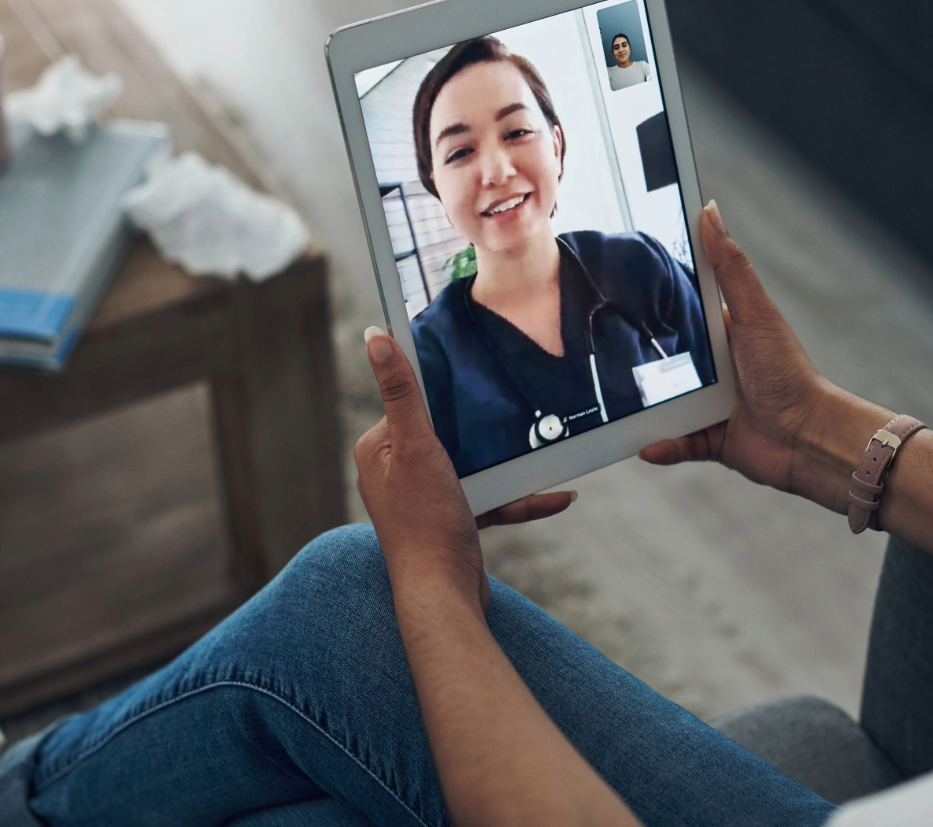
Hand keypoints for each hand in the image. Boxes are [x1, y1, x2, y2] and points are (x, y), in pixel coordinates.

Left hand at [355, 327, 575, 611]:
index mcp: (379, 448)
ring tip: (547, 446)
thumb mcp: (417, 447)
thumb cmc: (425, 524)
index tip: (481, 367)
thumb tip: (375, 337)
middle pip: (448, 429)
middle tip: (522, 405)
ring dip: (511, 461)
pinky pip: (491, 496)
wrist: (444, 596)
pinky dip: (521, 496)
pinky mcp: (454, 518)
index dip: (445, 386)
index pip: (412, 400)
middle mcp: (397, 470)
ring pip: (476, 463)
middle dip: (486, 424)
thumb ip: (402, 392)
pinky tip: (557, 495)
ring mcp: (426, 496)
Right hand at [639, 202, 890, 511]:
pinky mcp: (712, 439)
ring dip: (644, 408)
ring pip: (665, 403)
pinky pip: (677, 442)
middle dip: (639, 361)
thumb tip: (710, 211)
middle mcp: (717, 368)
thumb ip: (730, 266)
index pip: (684, 311)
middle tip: (603, 353)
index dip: (654, 300)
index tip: (619, 289)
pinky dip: (661, 445)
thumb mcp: (754, 313)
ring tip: (616, 405)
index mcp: (725, 333)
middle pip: (667, 360)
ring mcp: (712, 405)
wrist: (808, 438)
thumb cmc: (790, 373)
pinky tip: (645, 444)